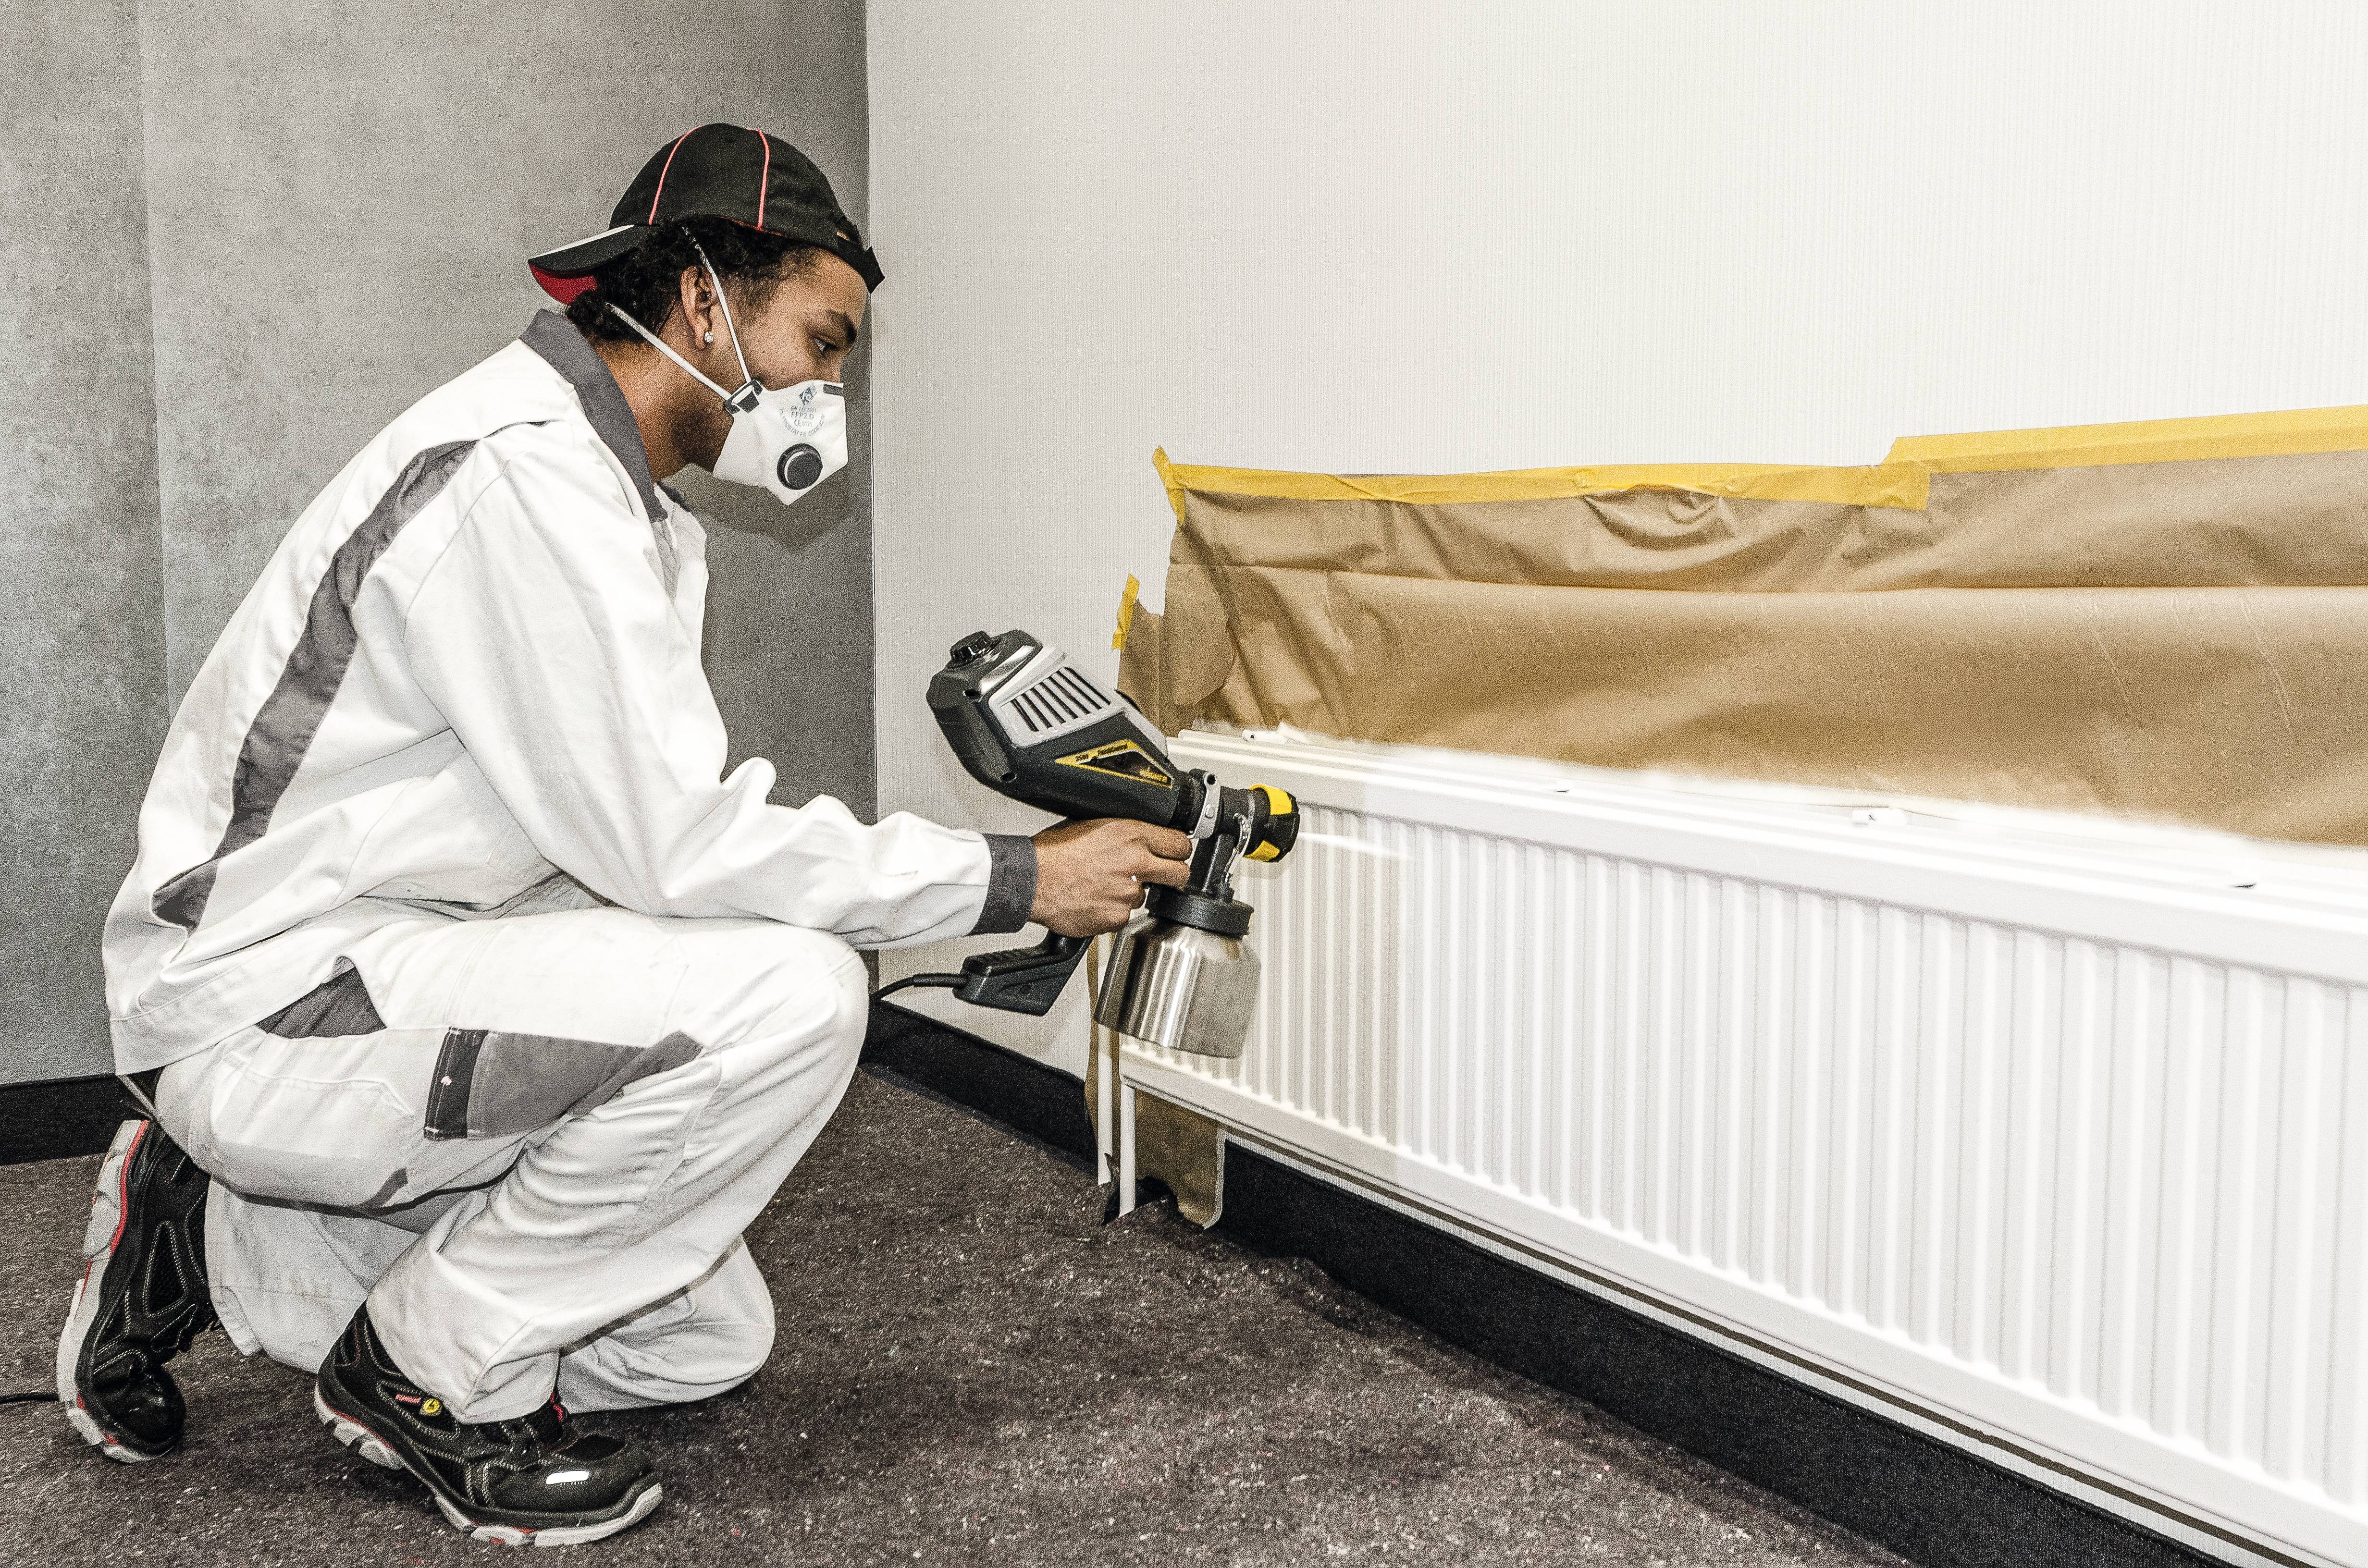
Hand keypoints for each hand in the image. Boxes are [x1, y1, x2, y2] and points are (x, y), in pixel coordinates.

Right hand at [1030, 818, 1191, 937]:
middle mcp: (1136, 863)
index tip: (1173, 854)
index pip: (1181, 844)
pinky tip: (1095, 900)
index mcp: (1131, 834)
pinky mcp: (1117, 917)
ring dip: (1134, 893)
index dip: (1178, 850)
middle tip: (1160, 875)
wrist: (1032, 880)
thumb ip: (1126, 832)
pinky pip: (1126, 915)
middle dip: (1173, 874)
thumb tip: (1143, 836)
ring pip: (1149, 897)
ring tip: (1105, 886)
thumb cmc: (1054, 852)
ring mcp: (1128, 893)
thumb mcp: (1094, 824)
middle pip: (1181, 873)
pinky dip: (1114, 910)